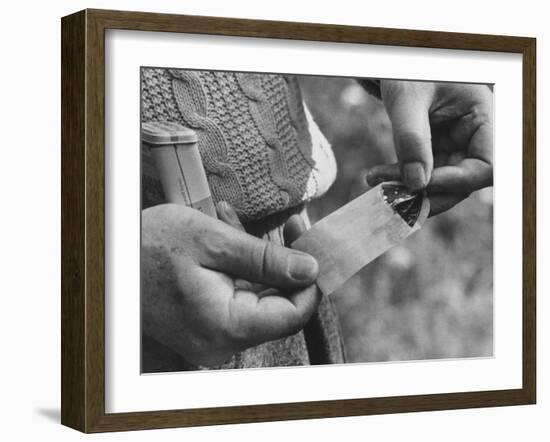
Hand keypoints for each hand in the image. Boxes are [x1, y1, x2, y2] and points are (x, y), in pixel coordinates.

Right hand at [141, 202, 319, 365]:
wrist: (107, 260)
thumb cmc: (151, 246)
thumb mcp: (213, 242)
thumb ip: (267, 260)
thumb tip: (310, 271)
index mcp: (227, 325)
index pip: (294, 314)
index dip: (310, 281)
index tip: (310, 245)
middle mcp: (222, 341)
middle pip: (278, 305)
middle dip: (284, 262)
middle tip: (290, 225)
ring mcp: (213, 336)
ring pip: (258, 298)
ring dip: (257, 260)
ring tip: (235, 223)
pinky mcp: (206, 326)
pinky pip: (236, 298)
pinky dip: (239, 269)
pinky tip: (226, 237)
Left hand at [367, 80, 492, 214]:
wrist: (392, 66)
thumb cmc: (405, 71)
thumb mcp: (406, 99)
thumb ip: (412, 139)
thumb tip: (416, 184)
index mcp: (481, 116)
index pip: (486, 166)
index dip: (457, 181)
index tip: (420, 184)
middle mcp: (472, 136)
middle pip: (463, 182)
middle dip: (427, 191)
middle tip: (391, 194)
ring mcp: (453, 146)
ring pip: (440, 184)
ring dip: (409, 190)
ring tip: (376, 181)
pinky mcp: (433, 152)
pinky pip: (423, 176)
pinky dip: (401, 181)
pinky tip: (377, 176)